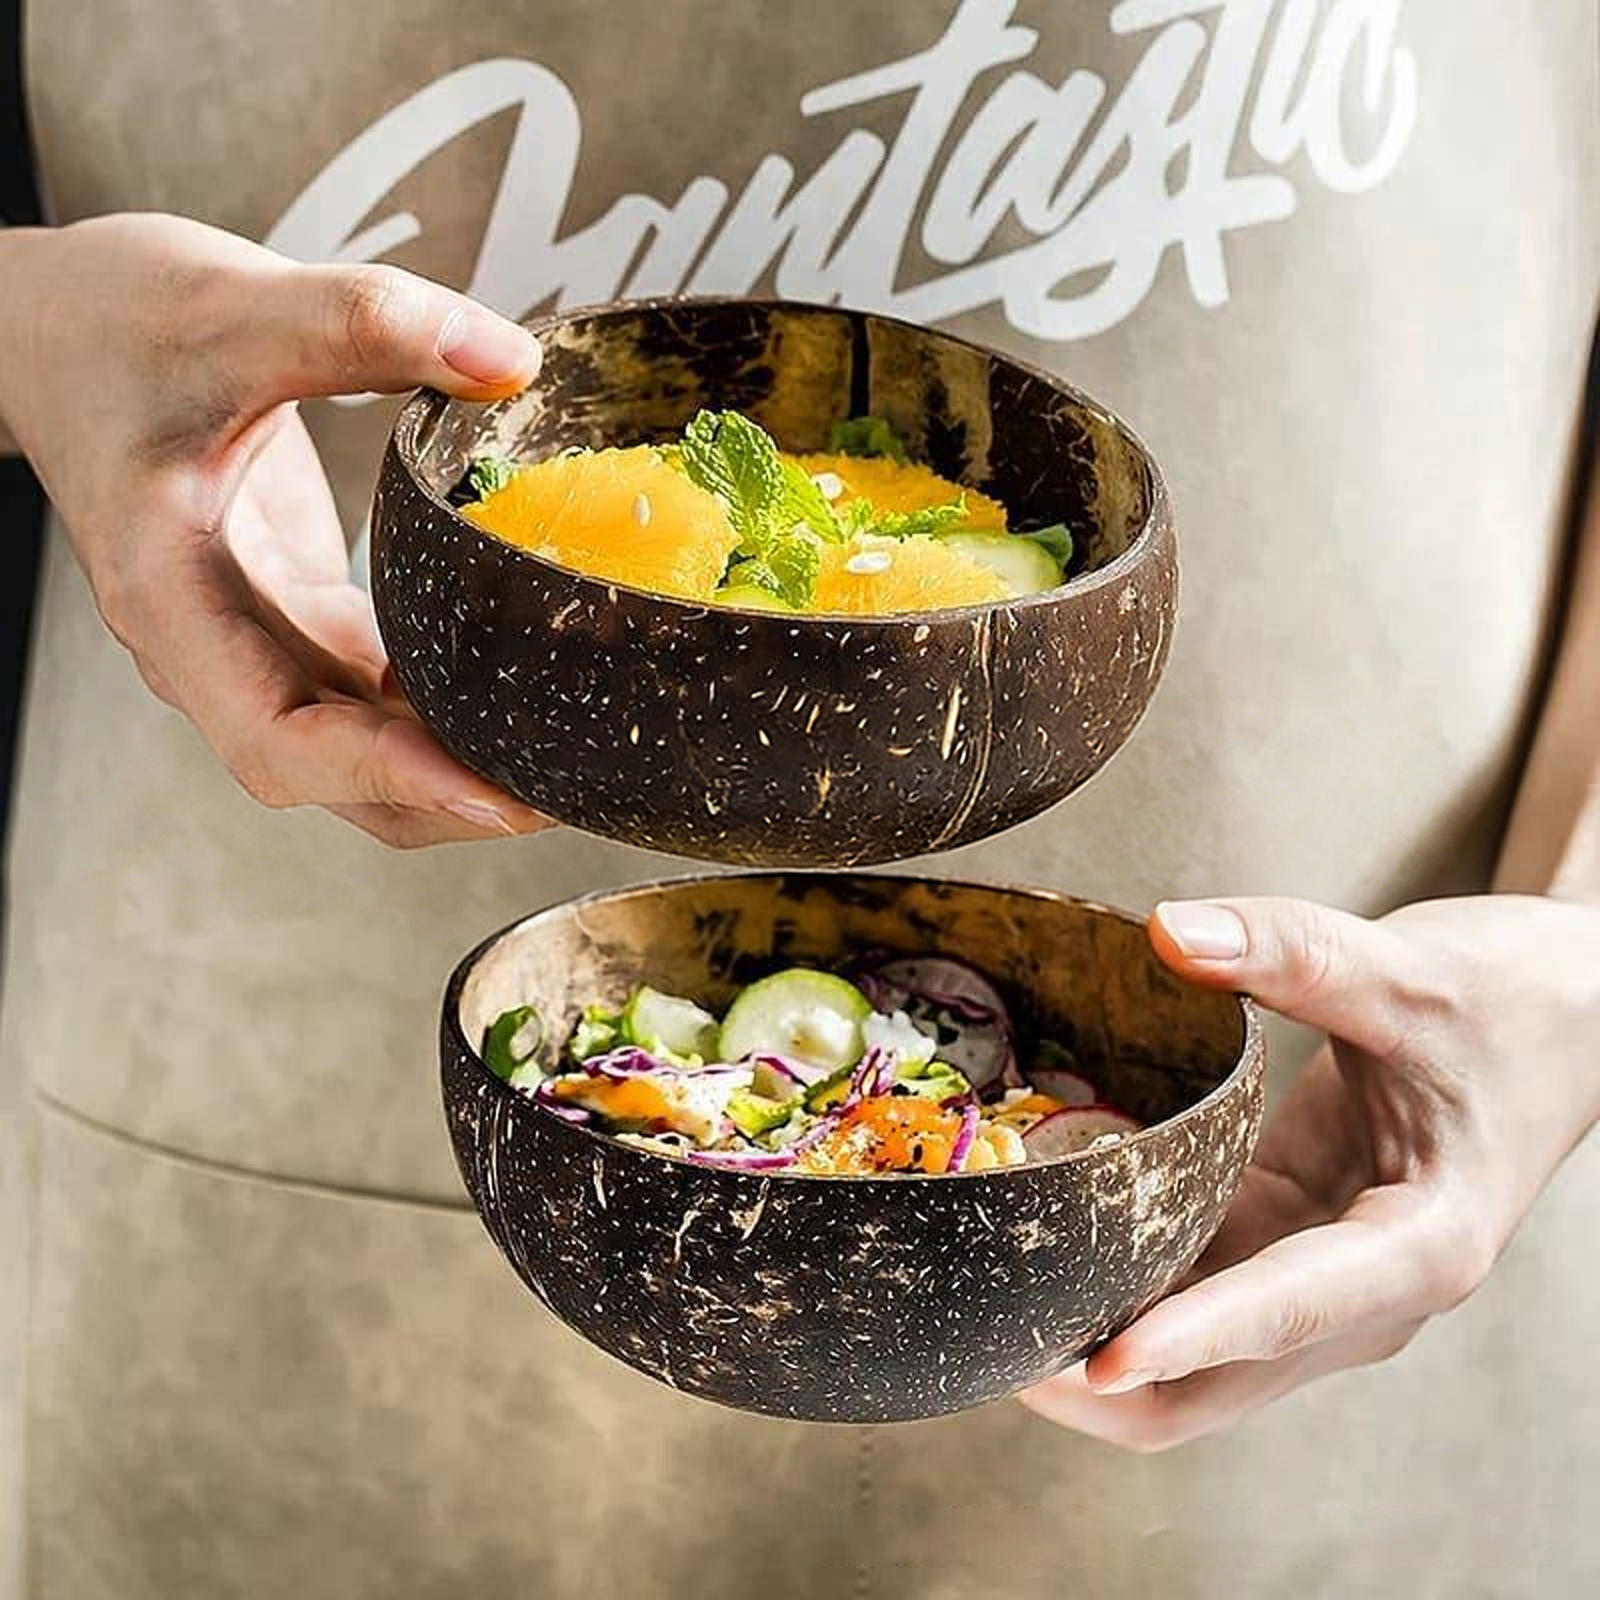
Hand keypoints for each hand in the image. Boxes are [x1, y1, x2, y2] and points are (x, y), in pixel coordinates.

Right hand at [0, 212, 550, 846]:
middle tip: (566, 790)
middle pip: (337, 777)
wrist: (59, 323)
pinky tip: (521, 686)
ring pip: (362, 748)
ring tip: (563, 757)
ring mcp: (256, 639)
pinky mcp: (296, 616)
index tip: (490, 794)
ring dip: (456, 765)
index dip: (386, 778)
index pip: (279, 741)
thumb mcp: (232, 308)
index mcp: (173, 601)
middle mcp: (214, 646)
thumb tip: (507, 360)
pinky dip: (447, 705)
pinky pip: (377, 692)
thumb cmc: (115, 320)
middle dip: (447, 797)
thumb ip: (364, 323)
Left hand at [1022, 893, 1599, 1450]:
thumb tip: (1168, 932)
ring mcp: (1321, 1267)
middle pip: (1222, 1380)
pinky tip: (1050, 1243)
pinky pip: (1194, 1281)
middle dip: (1110, 1382)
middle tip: (994, 1348)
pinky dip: (1125, 1278)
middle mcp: (1367, 1288)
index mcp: (1420, 1244)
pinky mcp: (1287, 1230)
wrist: (1566, 1011)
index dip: (1189, 1339)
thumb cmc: (1512, 1003)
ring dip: (1103, 1338)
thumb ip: (1292, 949)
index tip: (1094, 1361)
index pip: (1290, 1308)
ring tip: (993, 1307)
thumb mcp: (1409, 969)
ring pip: (1197, 1349)